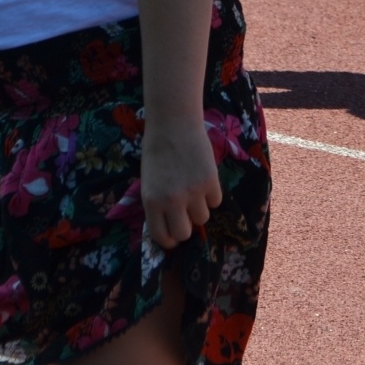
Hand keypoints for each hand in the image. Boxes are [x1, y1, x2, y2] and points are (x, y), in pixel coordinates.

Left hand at [141, 114, 222, 249]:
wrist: (173, 124)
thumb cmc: (156, 152)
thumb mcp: (148, 183)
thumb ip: (158, 205)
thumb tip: (171, 225)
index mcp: (152, 202)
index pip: (162, 237)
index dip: (170, 239)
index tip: (173, 234)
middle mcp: (172, 201)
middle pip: (185, 233)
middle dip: (186, 226)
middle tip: (186, 214)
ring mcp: (193, 192)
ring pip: (203, 218)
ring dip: (200, 208)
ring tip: (195, 190)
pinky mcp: (211, 181)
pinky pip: (216, 201)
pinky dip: (212, 194)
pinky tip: (204, 179)